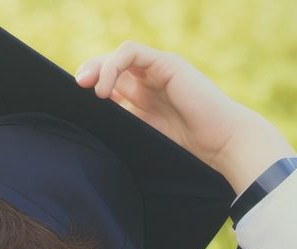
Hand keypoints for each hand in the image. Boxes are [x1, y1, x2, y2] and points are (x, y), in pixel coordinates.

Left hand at [75, 41, 296, 194]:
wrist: (221, 144)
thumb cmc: (187, 149)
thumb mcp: (142, 136)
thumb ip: (121, 125)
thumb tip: (87, 124)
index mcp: (144, 99)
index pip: (110, 84)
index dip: (91, 88)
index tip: (75, 103)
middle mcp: (151, 81)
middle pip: (110, 66)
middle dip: (89, 73)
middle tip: (75, 89)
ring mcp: (159, 70)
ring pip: (118, 55)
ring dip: (97, 67)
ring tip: (88, 89)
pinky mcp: (167, 63)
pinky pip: (131, 52)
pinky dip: (112, 66)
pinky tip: (105, 90)